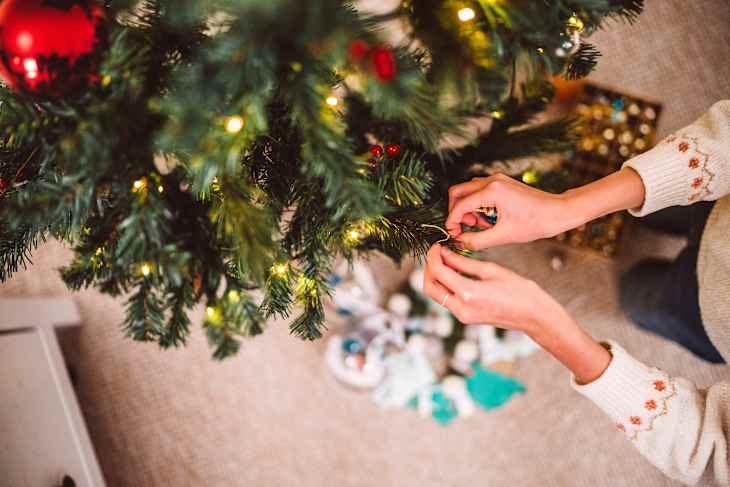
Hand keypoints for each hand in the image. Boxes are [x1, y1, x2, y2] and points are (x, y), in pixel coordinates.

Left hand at [423, 245, 611, 383]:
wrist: (534, 316)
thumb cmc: (519, 290)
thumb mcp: (491, 270)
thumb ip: (464, 262)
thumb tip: (444, 253)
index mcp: (468, 294)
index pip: (438, 272)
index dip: (433, 256)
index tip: (436, 245)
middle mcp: (461, 308)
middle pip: (430, 288)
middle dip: (428, 269)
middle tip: (436, 253)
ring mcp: (463, 316)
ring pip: (436, 295)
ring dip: (435, 278)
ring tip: (445, 261)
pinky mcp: (466, 318)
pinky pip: (447, 300)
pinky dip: (445, 286)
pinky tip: (454, 273)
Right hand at [446, 168, 645, 250]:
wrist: (559, 212)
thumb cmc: (535, 223)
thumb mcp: (503, 236)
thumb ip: (477, 240)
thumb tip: (459, 241)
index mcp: (492, 191)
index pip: (459, 205)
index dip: (452, 222)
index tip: (453, 235)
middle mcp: (492, 180)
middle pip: (457, 192)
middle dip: (456, 212)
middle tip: (467, 227)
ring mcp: (497, 180)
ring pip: (468, 191)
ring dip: (468, 209)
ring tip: (483, 225)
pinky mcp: (502, 183)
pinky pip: (480, 192)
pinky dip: (478, 205)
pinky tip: (491, 219)